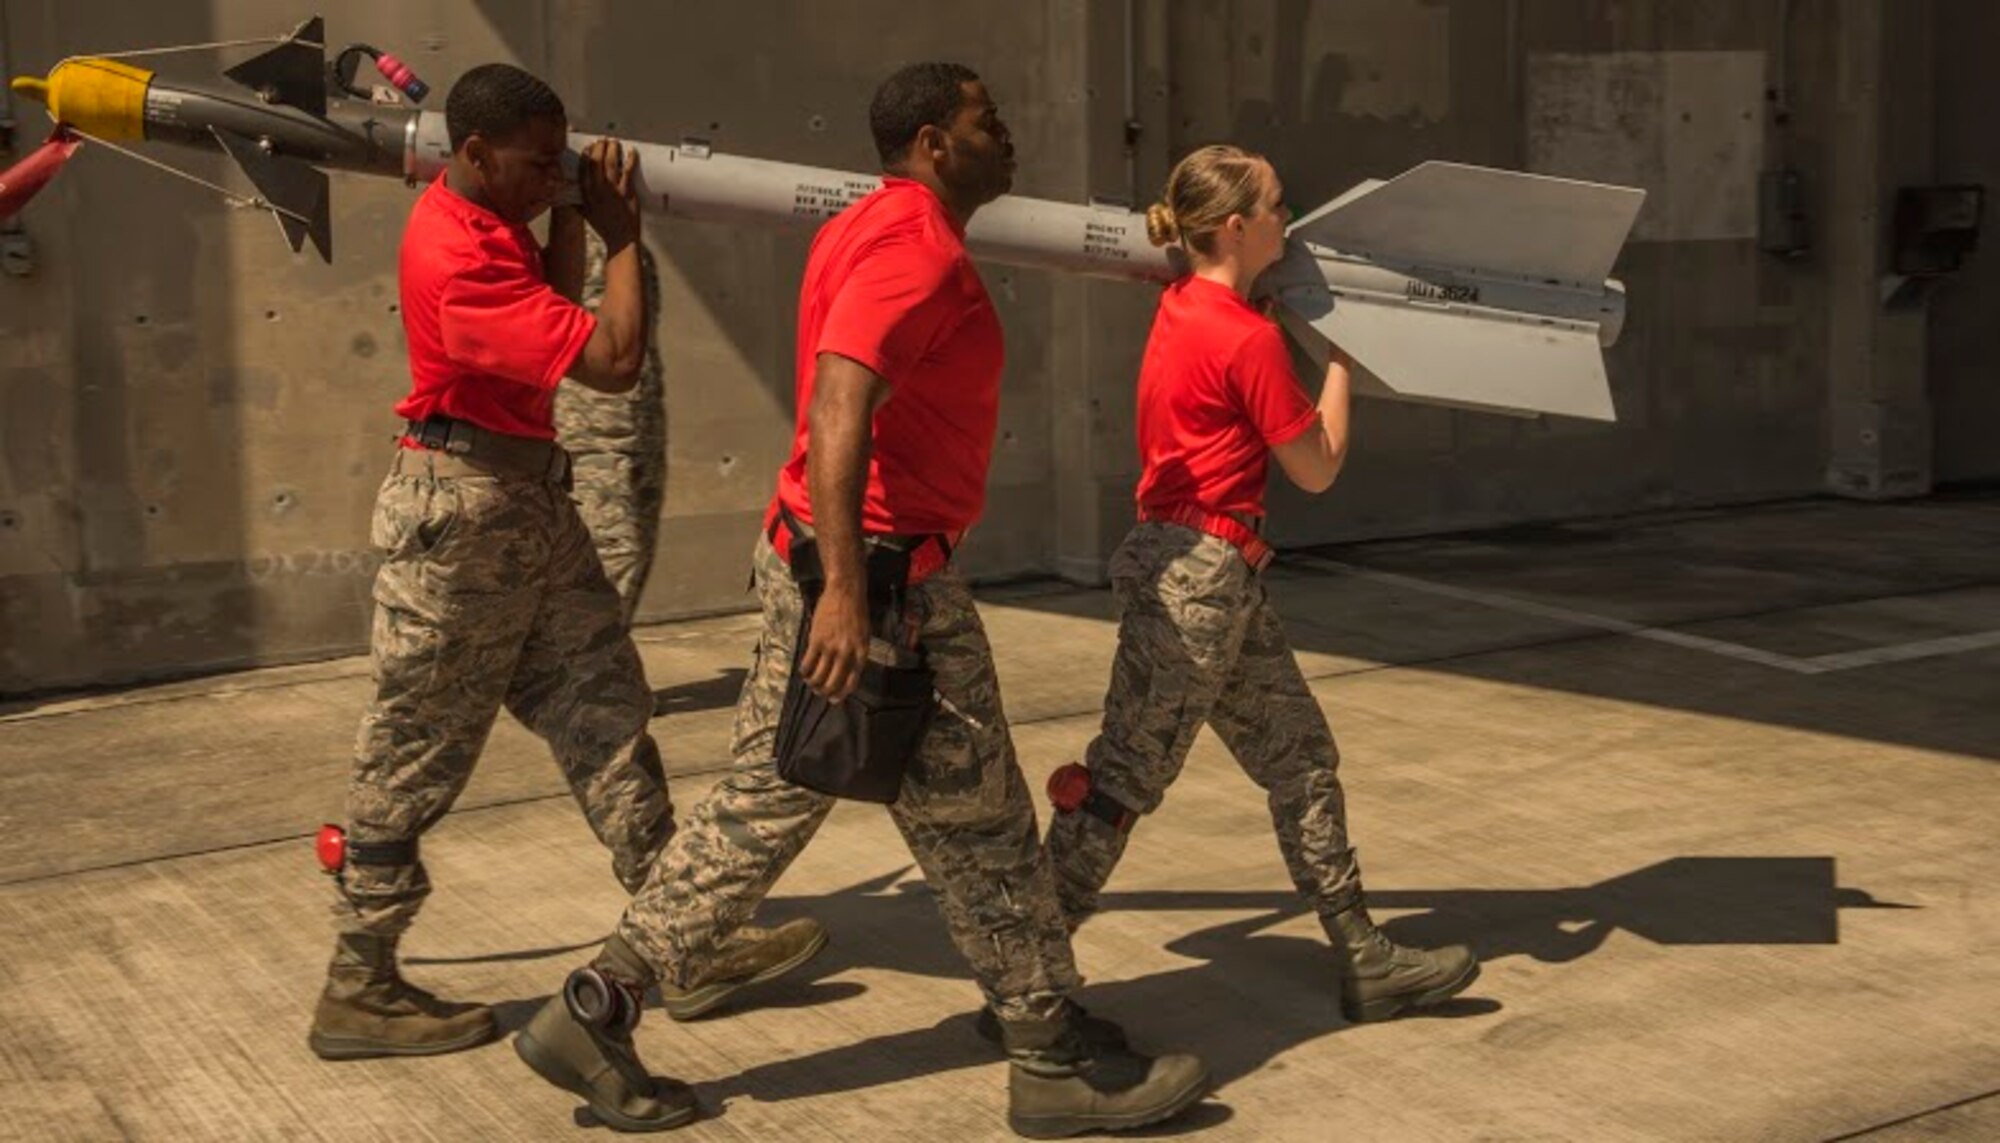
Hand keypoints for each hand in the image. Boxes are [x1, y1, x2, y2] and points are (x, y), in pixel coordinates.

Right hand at [579, 137, 640, 248]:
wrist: (621, 239)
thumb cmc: (604, 227)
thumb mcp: (586, 214)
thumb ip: (577, 203)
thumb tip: (568, 197)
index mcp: (586, 193)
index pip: (583, 168)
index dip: (586, 154)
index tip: (589, 146)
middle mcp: (598, 190)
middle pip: (596, 161)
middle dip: (599, 147)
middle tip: (603, 140)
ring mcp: (613, 190)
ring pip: (611, 162)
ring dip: (613, 149)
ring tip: (615, 142)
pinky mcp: (627, 192)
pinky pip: (628, 170)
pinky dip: (630, 159)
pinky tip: (632, 152)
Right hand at [800, 579, 869, 701]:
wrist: (846, 592)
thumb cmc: (857, 612)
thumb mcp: (864, 635)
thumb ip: (857, 653)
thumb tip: (848, 671)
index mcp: (861, 652)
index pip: (852, 682)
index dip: (842, 694)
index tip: (835, 699)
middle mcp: (847, 653)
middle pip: (834, 682)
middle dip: (825, 692)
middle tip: (820, 692)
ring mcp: (831, 647)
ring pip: (819, 675)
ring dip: (813, 683)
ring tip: (811, 683)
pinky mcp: (817, 640)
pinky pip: (808, 663)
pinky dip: (804, 671)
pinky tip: (803, 672)